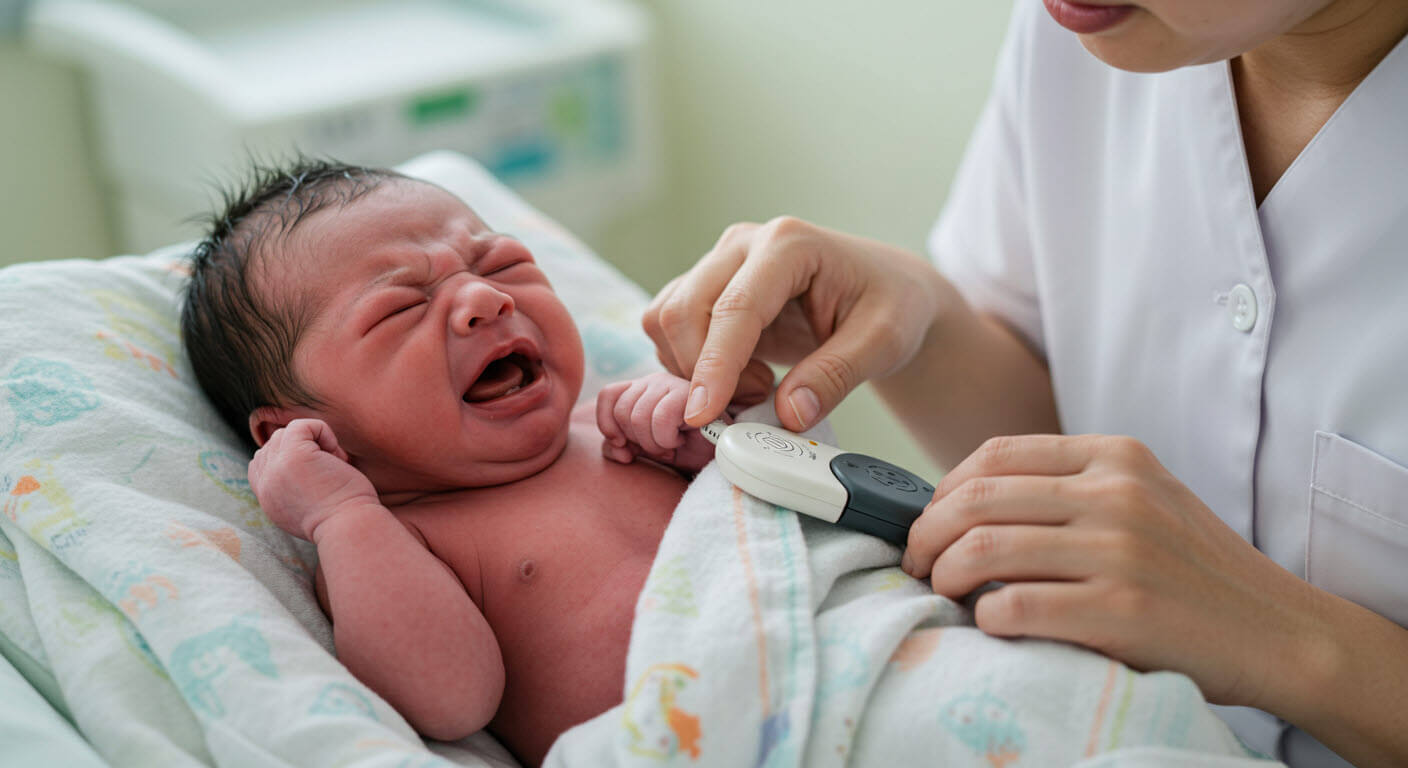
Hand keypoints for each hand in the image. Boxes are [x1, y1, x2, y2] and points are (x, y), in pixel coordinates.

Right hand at [247, 418, 379, 540]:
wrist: (350, 528)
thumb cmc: (343, 520)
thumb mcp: (306, 510)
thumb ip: (292, 490)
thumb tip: (302, 465)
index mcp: (267, 498)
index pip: (260, 463)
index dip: (288, 458)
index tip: (316, 474)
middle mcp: (266, 484)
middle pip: (273, 445)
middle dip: (303, 450)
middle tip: (329, 472)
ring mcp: (276, 468)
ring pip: (286, 433)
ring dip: (314, 443)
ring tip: (334, 465)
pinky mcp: (293, 455)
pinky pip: (302, 425)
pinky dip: (323, 431)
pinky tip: (336, 455)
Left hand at [596, 372, 719, 472]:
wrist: (718, 459)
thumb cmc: (683, 452)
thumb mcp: (643, 450)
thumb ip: (618, 445)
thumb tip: (616, 445)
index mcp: (641, 389)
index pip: (608, 395)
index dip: (607, 424)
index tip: (621, 446)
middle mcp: (655, 381)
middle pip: (622, 410)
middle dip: (638, 440)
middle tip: (660, 446)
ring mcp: (673, 384)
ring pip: (639, 416)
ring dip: (655, 442)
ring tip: (672, 444)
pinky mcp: (692, 393)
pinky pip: (661, 417)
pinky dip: (667, 438)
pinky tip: (681, 439)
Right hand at [643, 217, 944, 430]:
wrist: (886, 293)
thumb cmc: (891, 307)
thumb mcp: (884, 342)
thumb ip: (837, 376)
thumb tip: (789, 415)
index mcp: (789, 244)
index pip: (735, 307)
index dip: (714, 365)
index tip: (703, 414)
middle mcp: (743, 244)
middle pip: (683, 311)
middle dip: (705, 372)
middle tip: (760, 400)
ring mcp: (719, 263)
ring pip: (666, 320)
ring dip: (696, 370)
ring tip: (757, 386)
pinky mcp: (707, 288)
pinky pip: (669, 330)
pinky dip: (691, 366)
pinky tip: (741, 376)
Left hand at [902, 434, 1325, 711]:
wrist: (1278, 629)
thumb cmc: (1195, 569)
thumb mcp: (1143, 496)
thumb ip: (1070, 485)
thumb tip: (965, 500)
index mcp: (1115, 456)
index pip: (995, 454)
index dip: (943, 488)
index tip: (929, 519)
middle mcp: (1115, 494)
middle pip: (975, 500)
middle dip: (926, 533)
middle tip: (915, 561)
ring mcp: (1118, 551)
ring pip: (982, 551)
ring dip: (943, 576)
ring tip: (943, 592)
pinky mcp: (1120, 610)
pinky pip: (1013, 608)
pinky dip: (984, 619)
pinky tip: (990, 624)